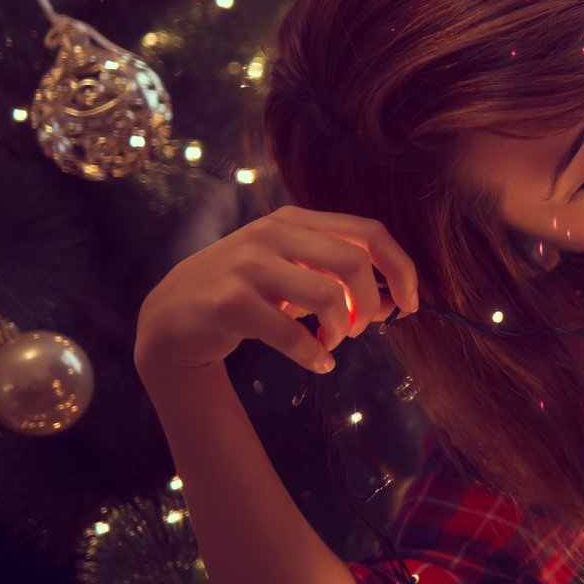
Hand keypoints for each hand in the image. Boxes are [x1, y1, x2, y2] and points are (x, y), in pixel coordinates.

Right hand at [136, 206, 418, 379]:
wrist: (173, 315)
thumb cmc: (248, 292)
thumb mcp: (294, 273)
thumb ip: (341, 278)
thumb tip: (398, 300)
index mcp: (296, 220)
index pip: (369, 231)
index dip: (400, 267)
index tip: (411, 303)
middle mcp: (272, 233)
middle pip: (354, 262)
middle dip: (370, 304)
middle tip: (360, 330)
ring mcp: (248, 265)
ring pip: (328, 296)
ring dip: (342, 331)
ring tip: (332, 344)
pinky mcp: (229, 302)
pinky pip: (292, 333)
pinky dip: (315, 355)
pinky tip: (319, 363)